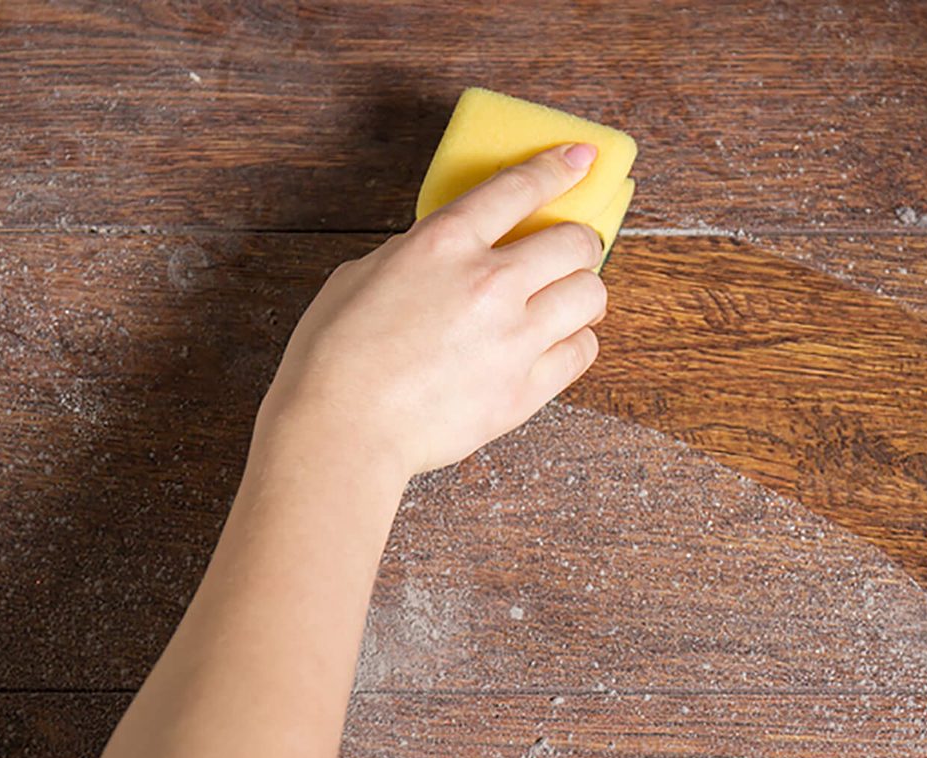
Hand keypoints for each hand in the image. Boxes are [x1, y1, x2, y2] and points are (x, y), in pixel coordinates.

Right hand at [259, 141, 608, 478]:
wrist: (343, 428)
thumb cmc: (334, 358)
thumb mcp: (362, 276)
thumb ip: (415, 256)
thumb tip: (443, 259)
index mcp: (444, 243)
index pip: (520, 188)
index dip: (560, 168)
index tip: (582, 160)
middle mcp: (489, 283)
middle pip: (575, 242)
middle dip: (578, 243)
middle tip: (570, 256)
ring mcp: (513, 339)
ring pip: (591, 296)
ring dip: (584, 294)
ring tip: (569, 303)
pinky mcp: (524, 390)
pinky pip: (581, 353)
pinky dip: (576, 343)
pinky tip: (560, 344)